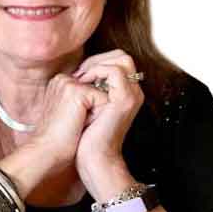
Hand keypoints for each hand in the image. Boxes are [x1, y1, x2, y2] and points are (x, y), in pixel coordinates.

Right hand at [30, 71, 108, 174]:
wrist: (47, 151)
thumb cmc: (59, 137)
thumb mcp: (68, 112)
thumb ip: (78, 100)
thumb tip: (97, 98)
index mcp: (60, 82)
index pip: (91, 88)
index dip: (91, 108)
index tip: (75, 122)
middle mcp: (63, 79)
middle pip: (98, 90)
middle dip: (94, 109)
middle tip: (76, 124)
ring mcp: (69, 83)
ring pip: (102, 95)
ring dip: (96, 113)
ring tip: (78, 124)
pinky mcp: (77, 92)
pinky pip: (104, 100)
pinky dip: (98, 116)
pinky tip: (80, 124)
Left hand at [73, 49, 143, 188]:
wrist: (93, 156)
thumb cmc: (87, 132)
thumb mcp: (89, 103)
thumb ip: (91, 86)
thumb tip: (79, 70)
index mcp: (125, 91)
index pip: (117, 59)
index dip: (97, 60)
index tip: (80, 73)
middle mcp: (133, 91)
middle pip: (122, 55)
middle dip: (98, 58)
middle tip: (81, 72)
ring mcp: (132, 94)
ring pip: (122, 58)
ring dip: (97, 63)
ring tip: (82, 77)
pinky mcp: (125, 100)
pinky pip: (115, 71)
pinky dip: (98, 71)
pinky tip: (84, 82)